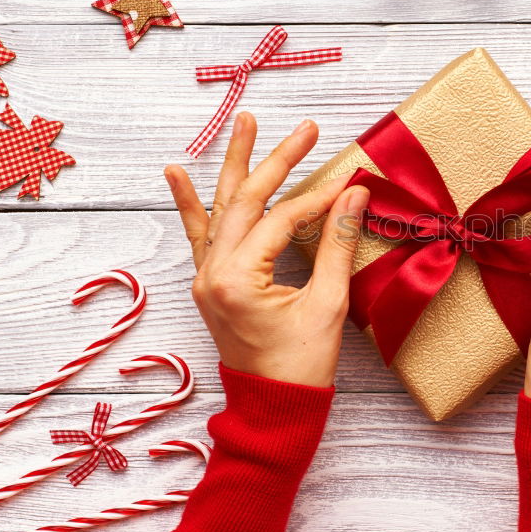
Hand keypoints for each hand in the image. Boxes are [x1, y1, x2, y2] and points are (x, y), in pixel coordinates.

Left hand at [164, 112, 368, 386]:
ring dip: (235, 165)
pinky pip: (199, 235)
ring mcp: (205, 277)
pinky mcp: (209, 283)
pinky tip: (175, 174)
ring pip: (221, 208)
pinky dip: (190, 203)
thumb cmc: (302, 365)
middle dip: (277, 160)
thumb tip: (355, 194)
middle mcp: (212, 272)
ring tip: (244, 124)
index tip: (349, 184)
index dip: (318, 199)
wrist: (273, 407)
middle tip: (306, 128)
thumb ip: (337, 243)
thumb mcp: (328, 304)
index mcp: (237, 279)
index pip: (281, 220)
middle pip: (246, 201)